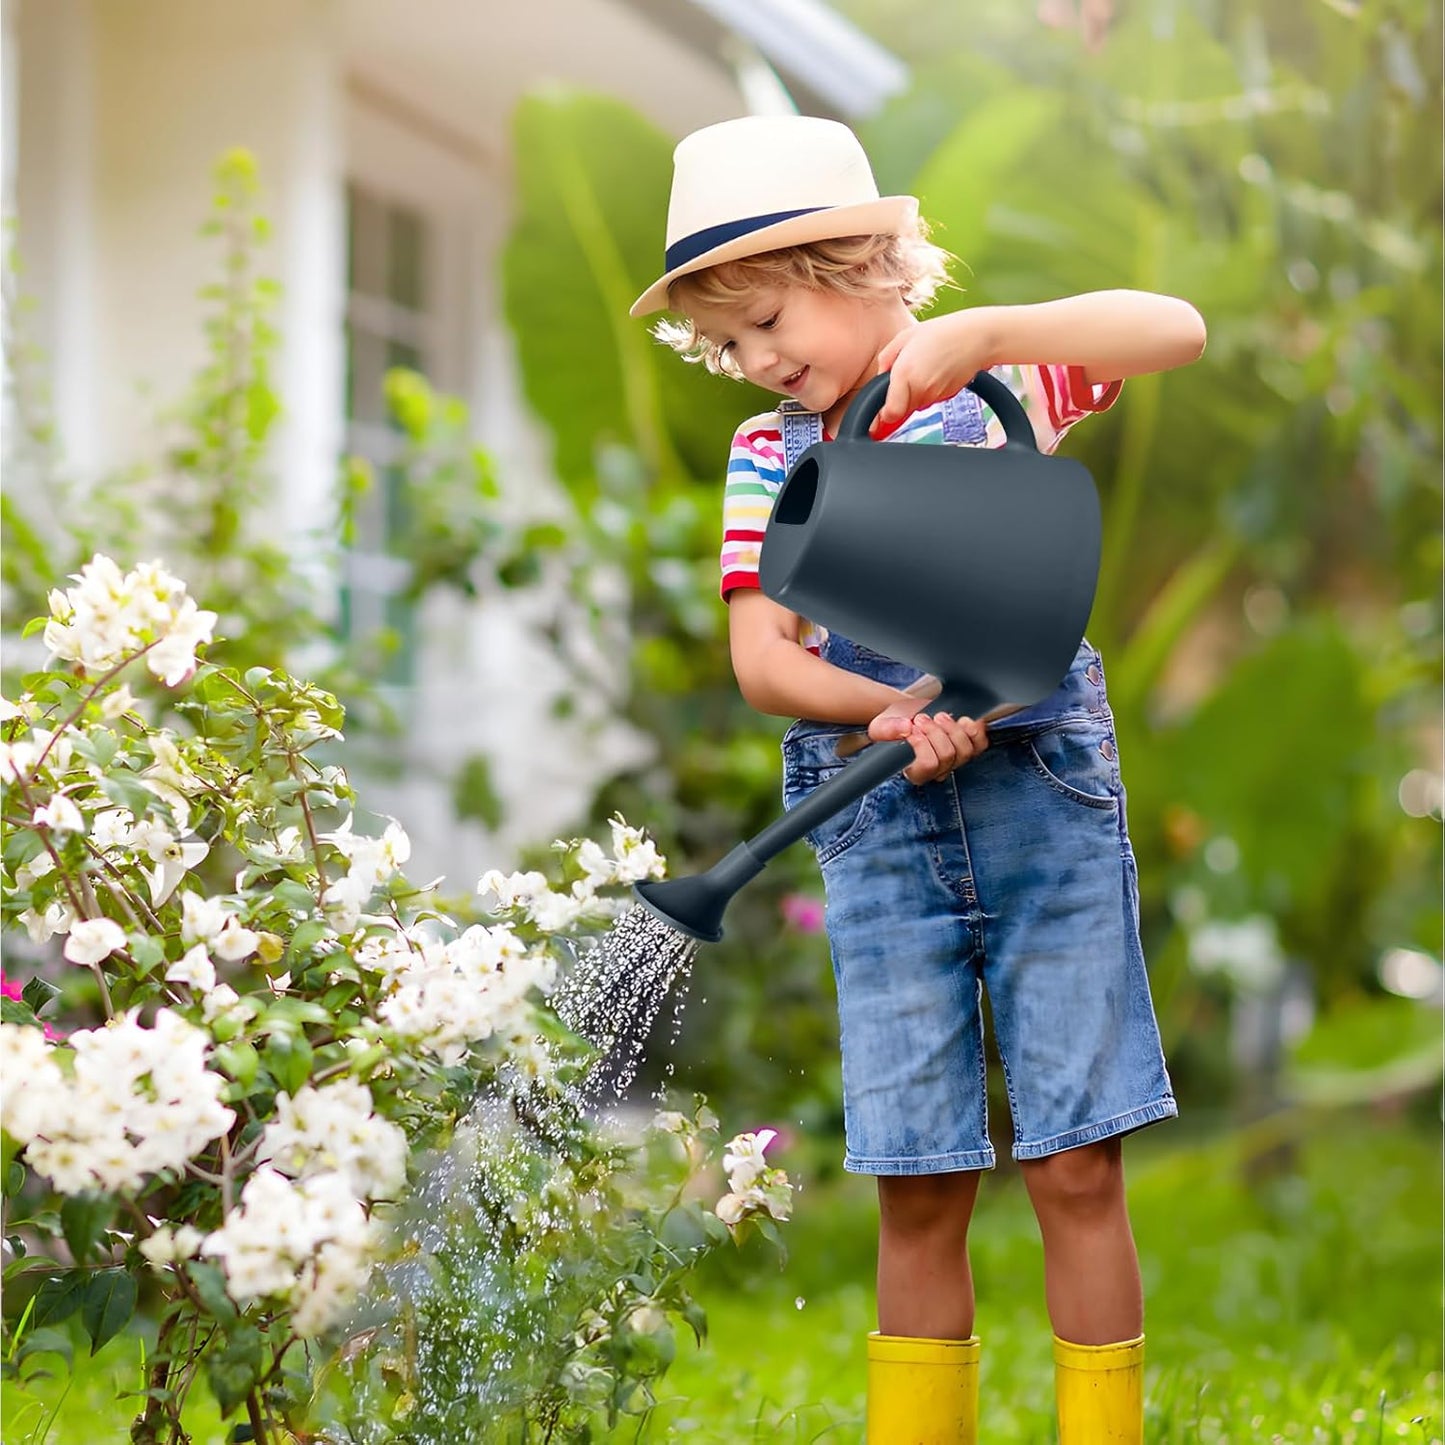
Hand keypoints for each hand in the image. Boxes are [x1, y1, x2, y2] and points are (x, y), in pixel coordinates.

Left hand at [868, 312, 996, 436]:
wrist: (978, 336)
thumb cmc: (943, 332)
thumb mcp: (905, 337)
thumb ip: (886, 359)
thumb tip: (880, 377)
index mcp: (904, 373)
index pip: (890, 413)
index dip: (884, 414)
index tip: (882, 411)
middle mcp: (919, 388)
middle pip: (902, 410)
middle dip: (899, 398)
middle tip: (907, 376)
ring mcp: (935, 395)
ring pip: (916, 405)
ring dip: (915, 393)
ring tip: (924, 368)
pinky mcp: (947, 397)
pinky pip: (930, 399)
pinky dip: (929, 390)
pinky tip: (936, 371)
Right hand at [868, 697, 989, 783]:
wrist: (908, 717)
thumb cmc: (894, 727)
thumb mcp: (880, 728)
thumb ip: (887, 729)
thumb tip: (904, 728)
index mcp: (915, 772)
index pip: (928, 766)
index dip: (922, 744)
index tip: (911, 730)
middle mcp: (938, 771)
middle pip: (948, 756)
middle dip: (935, 731)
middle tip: (921, 719)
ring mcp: (955, 760)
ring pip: (965, 750)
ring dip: (952, 728)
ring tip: (938, 717)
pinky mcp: (968, 747)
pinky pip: (980, 745)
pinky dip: (975, 731)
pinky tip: (963, 721)